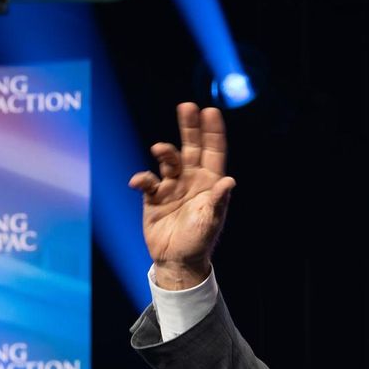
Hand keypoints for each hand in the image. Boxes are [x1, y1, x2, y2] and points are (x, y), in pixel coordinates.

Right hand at [129, 102, 236, 288]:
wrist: (176, 261)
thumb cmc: (199, 241)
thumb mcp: (211, 221)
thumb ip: (217, 200)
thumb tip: (228, 180)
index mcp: (209, 182)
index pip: (213, 152)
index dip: (212, 132)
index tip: (210, 111)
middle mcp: (191, 180)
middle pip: (191, 147)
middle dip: (189, 127)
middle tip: (186, 106)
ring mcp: (171, 187)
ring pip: (168, 160)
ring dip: (165, 152)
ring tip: (160, 149)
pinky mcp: (153, 198)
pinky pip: (147, 181)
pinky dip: (142, 179)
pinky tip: (139, 182)